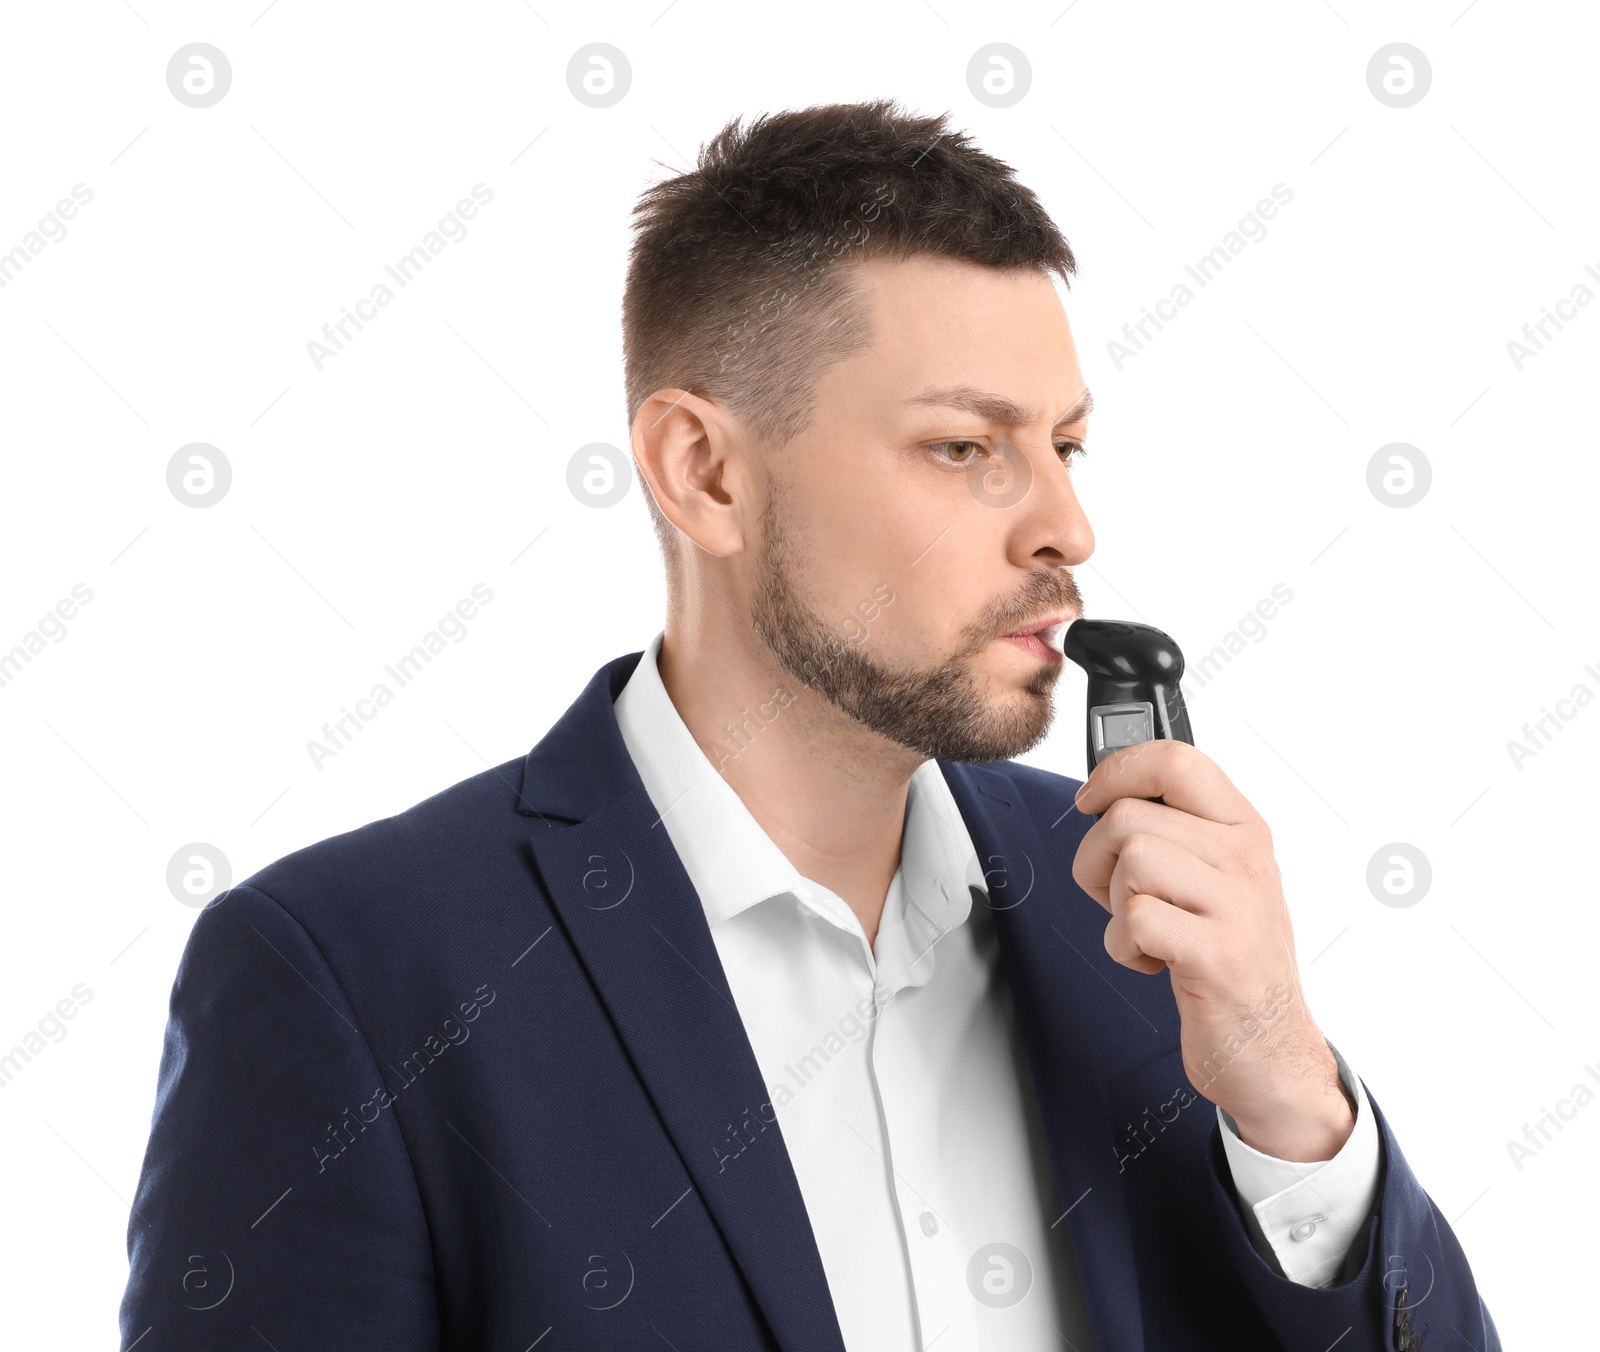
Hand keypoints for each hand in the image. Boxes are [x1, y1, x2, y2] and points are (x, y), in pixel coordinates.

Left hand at [1071, 739, 1354, 1162]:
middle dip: (1097, 861)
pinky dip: (1123, 946)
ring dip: (1113, 905)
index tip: (1090, 800)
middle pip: (1129, 816)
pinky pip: (1136, 918)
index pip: (1175, 760)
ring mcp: (1238, 905)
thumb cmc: (1232, 959)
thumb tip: (1110, 788)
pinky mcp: (1219, 954)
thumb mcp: (1218, 878)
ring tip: (1145, 931)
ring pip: (1131, 860)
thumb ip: (1177, 831)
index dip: (1116, 771)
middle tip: (1119, 898)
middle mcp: (1246, 858)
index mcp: (1243, 828)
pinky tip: (1153, 962)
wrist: (1270, 1048)